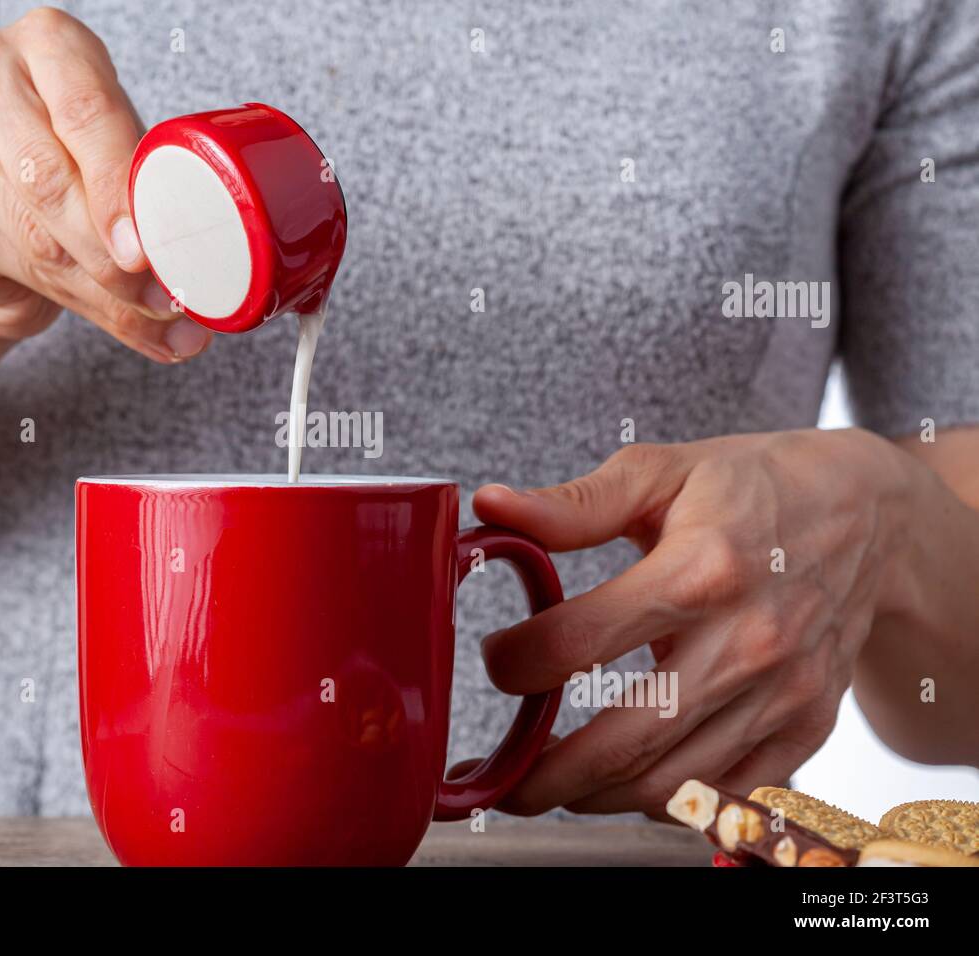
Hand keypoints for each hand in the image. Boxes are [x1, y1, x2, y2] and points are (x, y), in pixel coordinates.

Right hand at [0, 7, 209, 361]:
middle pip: (49, 176)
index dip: (117, 188)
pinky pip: (10, 258)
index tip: (143, 250)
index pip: (86, 113)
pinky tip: (95, 303)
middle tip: (152, 293)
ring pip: (32, 230)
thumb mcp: (123, 163)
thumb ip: (148, 205)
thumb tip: (192, 289)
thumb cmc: (81, 168)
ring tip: (140, 307)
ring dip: (94, 283)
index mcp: (52, 43)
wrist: (10, 209)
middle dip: (107, 251)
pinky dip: (64, 294)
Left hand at [469, 428, 914, 817]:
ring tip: (549, 786)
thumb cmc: (752, 487)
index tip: (496, 662)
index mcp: (700, 569)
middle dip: (548, 771)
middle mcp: (747, 640)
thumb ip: (573, 504)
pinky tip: (622, 786)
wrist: (869, 514)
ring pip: (673, 778)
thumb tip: (490, 505)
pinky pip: (726, 791)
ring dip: (597, 796)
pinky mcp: (806, 724)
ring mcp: (782, 691)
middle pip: (627, 736)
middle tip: (500, 776)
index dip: (517, 662)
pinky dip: (666, 801)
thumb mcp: (663, 472)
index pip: (579, 640)